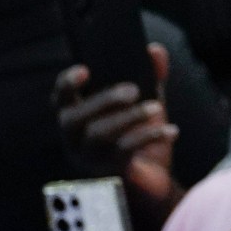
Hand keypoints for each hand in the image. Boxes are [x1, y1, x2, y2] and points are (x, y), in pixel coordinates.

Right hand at [54, 48, 179, 207]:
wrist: (153, 180)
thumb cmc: (141, 137)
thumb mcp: (146, 102)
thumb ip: (150, 76)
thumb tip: (154, 50)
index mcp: (77, 117)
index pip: (60, 99)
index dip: (66, 84)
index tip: (85, 70)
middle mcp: (74, 139)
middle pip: (73, 119)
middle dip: (102, 100)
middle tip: (133, 91)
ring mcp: (88, 158)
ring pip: (97, 135)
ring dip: (129, 118)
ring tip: (156, 108)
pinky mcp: (108, 172)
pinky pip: (122, 152)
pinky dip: (148, 137)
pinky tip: (170, 131)